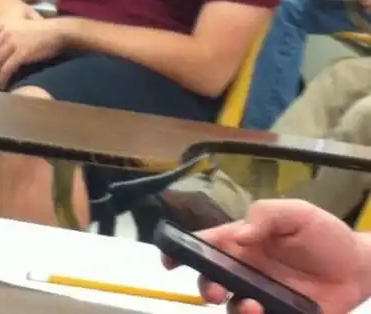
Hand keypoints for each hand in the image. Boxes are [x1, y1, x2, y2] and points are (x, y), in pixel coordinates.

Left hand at [0, 17, 65, 87]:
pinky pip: (6, 69)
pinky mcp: (21, 54)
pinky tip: (4, 84)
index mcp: (5, 24)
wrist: (57, 31)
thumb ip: (11, 30)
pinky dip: (3, 79)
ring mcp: (13, 43)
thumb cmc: (43, 29)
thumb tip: (3, 44)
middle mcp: (6, 32)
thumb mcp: (23, 23)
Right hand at [164, 200, 368, 313]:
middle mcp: (245, 270)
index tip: (167, 258)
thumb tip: (238, 234)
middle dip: (204, 286)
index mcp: (242, 241)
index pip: (205, 244)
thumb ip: (266, 216)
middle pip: (210, 281)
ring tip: (251, 306)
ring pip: (230, 308)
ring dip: (232, 309)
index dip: (181, 249)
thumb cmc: (322, 233)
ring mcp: (260, 297)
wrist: (357, 266)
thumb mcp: (296, 213)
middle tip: (214, 290)